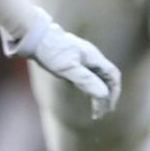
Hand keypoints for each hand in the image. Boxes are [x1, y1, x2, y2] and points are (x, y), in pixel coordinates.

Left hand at [2, 10, 121, 118]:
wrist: (35, 37)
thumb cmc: (51, 52)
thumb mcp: (68, 69)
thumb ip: (86, 81)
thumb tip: (103, 94)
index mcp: (94, 58)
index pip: (113, 76)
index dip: (114, 92)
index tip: (108, 108)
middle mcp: (92, 57)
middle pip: (107, 79)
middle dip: (106, 96)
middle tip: (100, 113)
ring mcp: (84, 58)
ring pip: (98, 78)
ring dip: (98, 93)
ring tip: (95, 109)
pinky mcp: (75, 60)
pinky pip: (89, 75)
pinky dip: (90, 87)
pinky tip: (84, 94)